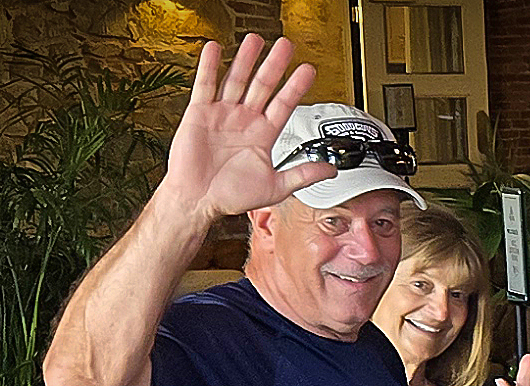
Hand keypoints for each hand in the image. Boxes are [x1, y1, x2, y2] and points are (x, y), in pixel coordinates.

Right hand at [162, 34, 336, 219]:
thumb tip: (331, 170)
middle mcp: (244, 120)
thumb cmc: (231, 196)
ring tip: (255, 40)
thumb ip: (303, 174)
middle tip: (286, 45)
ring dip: (246, 60)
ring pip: (236, 80)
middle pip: (262, 86)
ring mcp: (222, 114)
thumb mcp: (275, 187)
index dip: (295, 86)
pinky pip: (205, 86)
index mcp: (262, 135)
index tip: (307, 70)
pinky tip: (215, 49)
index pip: (283, 104)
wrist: (198, 201)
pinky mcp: (199, 113)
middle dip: (274, 65)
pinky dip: (209, 67)